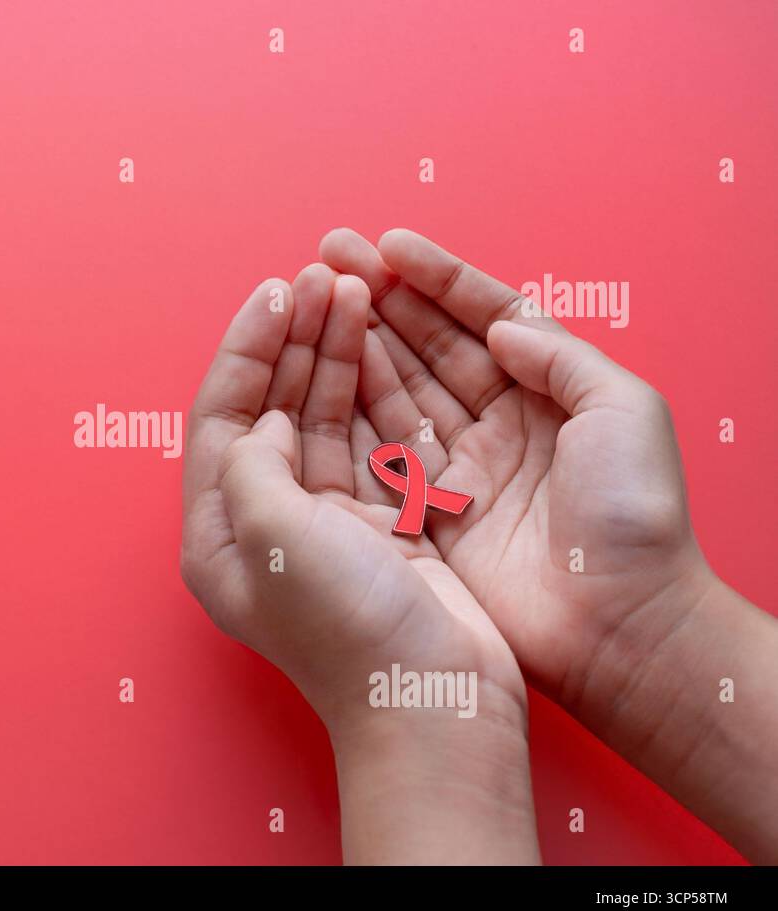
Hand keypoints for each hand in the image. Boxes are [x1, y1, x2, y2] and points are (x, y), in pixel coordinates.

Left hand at [181, 266, 540, 863]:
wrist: (434, 697)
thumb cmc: (348, 627)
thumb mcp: (271, 534)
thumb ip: (250, 462)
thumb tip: (267, 421)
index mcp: (218, 534)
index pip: (219, 416)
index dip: (246, 349)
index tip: (278, 291)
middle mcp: (262, 525)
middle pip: (269, 408)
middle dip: (292, 340)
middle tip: (323, 274)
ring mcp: (321, 524)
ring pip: (319, 417)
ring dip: (332, 354)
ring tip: (353, 289)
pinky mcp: (379, 525)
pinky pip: (365, 439)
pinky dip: (371, 392)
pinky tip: (381, 344)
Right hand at [317, 228, 714, 738]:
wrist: (619, 627)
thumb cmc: (633, 518)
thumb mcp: (624, 412)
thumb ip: (561, 357)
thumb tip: (501, 323)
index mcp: (550, 393)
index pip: (485, 317)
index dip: (437, 277)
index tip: (387, 244)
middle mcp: (500, 424)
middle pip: (430, 346)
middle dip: (382, 299)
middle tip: (330, 256)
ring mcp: (460, 468)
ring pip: (399, 390)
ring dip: (359, 343)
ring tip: (316, 299)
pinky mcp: (430, 514)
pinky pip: (381, 450)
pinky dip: (351, 409)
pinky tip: (321, 370)